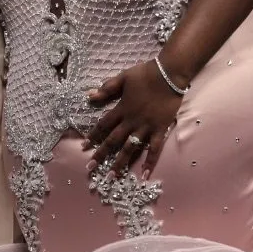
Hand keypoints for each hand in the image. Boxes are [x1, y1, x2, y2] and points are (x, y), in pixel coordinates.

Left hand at [83, 61, 181, 179]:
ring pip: (131, 148)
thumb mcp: (123, 77)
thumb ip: (107, 88)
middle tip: (91, 168)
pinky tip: (145, 176)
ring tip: (112, 177)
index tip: (84, 146)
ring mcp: (146, 127)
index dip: (93, 135)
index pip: (104, 125)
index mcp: (122, 109)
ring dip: (120, 163)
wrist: (168, 75)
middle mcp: (132, 121)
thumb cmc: (145, 74)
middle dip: (101, 154)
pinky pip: (154, 149)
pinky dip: (150, 162)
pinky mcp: (160, 130)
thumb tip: (90, 96)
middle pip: (114, 140)